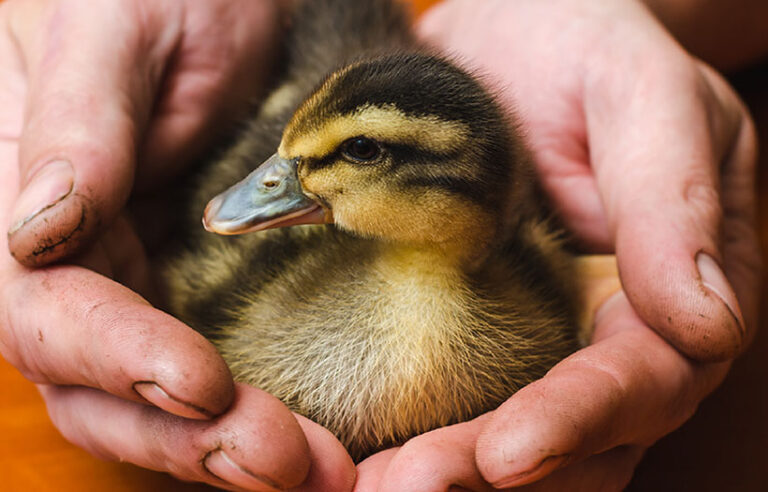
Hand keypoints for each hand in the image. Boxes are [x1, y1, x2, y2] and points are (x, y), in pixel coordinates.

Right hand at [0, 0, 354, 488]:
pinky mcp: (193, 284)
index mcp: (25, 195)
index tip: (198, 384)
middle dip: (185, 435)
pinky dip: (247, 414)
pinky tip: (304, 437)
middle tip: (284, 462)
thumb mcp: (120, 26)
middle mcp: (73, 256)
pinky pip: (203, 368)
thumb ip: (75, 123)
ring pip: (153, 397)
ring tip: (314, 470)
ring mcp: (134, 277)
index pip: (47, 309)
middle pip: (101, 382)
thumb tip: (36, 230)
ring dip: (225, 445)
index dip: (116, 357)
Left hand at [354, 0, 759, 488]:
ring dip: (452, 475)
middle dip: (494, 472)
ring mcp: (543, 333)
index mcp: (671, 284)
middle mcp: (611, 328)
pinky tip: (369, 457)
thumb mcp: (640, 92)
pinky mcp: (480, 323)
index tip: (506, 454)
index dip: (576, 423)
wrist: (509, 26)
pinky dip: (423, 434)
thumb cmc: (582, 42)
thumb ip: (672, 197)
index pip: (640, 381)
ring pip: (519, 439)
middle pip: (575, 437)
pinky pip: (461, 397)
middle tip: (403, 491)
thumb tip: (709, 326)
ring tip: (373, 491)